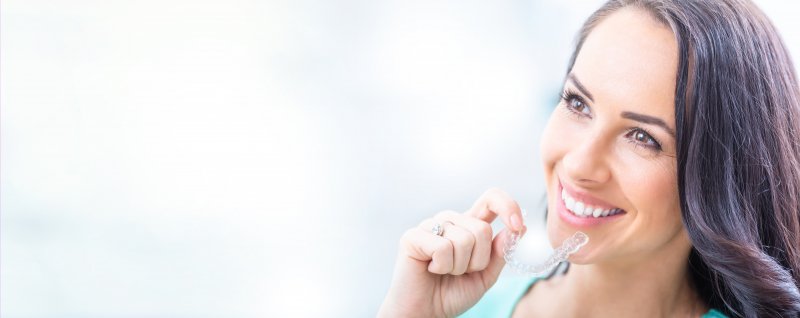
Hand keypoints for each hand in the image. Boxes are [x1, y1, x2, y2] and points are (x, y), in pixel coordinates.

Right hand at [378, 188, 526, 317]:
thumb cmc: (452, 293)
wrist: (425, 311)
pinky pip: (442, 247)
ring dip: (458, 267)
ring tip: (444, 272)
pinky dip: (441, 266)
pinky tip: (430, 269)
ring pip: (463, 240)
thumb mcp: (485, 275)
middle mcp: (450, 220)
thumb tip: (521, 228)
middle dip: (477, 261)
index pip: (491, 199)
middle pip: (482, 229)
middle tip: (460, 272)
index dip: (507, 206)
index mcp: (469, 225)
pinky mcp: (413, 236)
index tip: (517, 226)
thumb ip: (501, 252)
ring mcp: (430, 225)